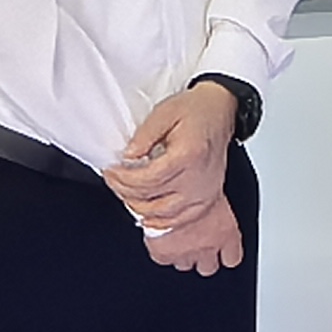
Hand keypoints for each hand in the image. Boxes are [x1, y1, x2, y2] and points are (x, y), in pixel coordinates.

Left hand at [104, 83, 236, 226]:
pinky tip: (147, 215)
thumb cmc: (196, 110)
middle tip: (112, 180)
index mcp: (188, 156)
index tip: (111, 171)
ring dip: (138, 207)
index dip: (123, 179)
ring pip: (163, 214)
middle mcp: (198, 180)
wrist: (220, 111)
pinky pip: (180, 220)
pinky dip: (160, 222)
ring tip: (125, 193)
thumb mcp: (164, 112)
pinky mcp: (208, 199)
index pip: (147, 179)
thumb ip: (144, 136)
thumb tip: (127, 157)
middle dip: (125, 191)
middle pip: (152, 199)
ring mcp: (205, 193)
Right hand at [138, 191, 245, 274]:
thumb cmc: (194, 180)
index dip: (225, 253)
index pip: (232, 258)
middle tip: (195, 241)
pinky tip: (159, 236)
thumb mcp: (215, 189)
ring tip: (175, 236)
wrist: (169, 186)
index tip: (220, 245)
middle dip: (202, 256)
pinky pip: (163, 259)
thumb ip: (216, 202)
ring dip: (181, 254)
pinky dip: (161, 250)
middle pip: (208, 268)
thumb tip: (215, 192)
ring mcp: (185, 253)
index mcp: (226, 232)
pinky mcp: (163, 254)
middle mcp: (207, 247)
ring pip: (184, 265)